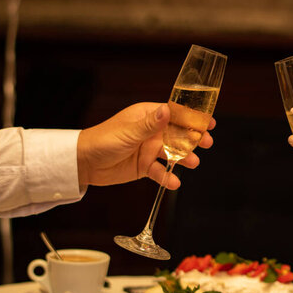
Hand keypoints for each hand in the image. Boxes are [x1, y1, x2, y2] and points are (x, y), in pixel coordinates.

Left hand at [77, 102, 214, 188]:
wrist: (84, 163)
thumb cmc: (102, 140)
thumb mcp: (129, 132)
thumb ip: (151, 124)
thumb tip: (168, 110)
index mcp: (147, 117)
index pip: (174, 114)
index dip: (192, 118)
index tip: (208, 122)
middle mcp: (150, 132)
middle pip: (178, 134)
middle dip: (193, 139)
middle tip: (207, 143)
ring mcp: (148, 150)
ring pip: (172, 153)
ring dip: (184, 158)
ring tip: (194, 163)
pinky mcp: (144, 167)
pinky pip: (160, 171)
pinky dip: (168, 177)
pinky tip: (175, 182)